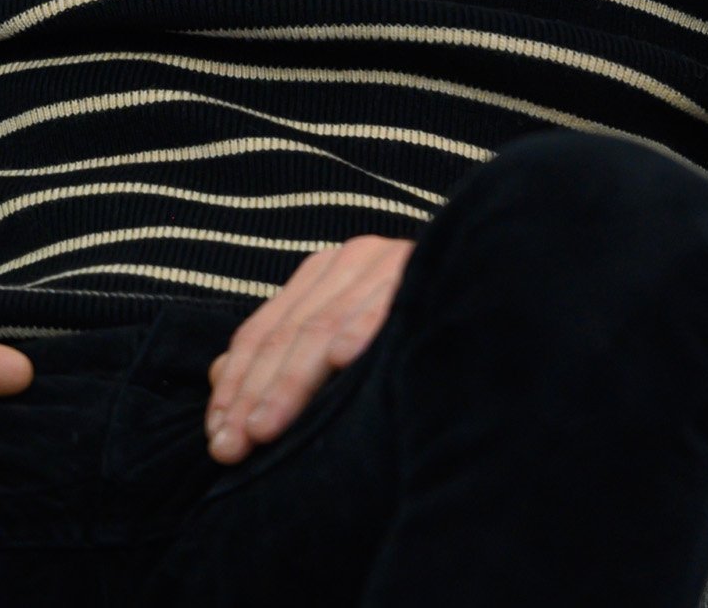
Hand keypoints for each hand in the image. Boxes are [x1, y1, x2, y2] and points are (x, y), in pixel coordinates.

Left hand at [204, 235, 412, 463]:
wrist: (492, 276)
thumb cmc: (412, 320)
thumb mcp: (338, 324)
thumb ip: (284, 344)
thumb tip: (218, 375)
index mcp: (325, 271)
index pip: (262, 329)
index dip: (234, 384)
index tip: (216, 436)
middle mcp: (350, 260)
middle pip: (285, 333)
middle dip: (251, 394)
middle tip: (231, 446)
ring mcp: (387, 263)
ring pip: (321, 328)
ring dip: (289, 383)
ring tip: (264, 427)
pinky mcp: (421, 272)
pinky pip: (382, 307)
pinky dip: (357, 333)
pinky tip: (338, 363)